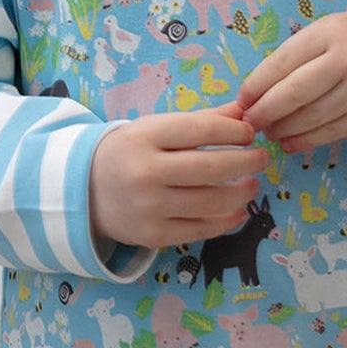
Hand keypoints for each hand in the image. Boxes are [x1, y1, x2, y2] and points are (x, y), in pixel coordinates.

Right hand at [89, 100, 270, 251]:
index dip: (234, 131)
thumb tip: (244, 112)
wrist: (85, 190)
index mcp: (145, 136)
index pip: (202, 130)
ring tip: (252, 185)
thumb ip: (201, 120)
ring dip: (242, 193)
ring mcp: (149, 207)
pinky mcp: (153, 235)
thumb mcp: (156, 128)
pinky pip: (201, 229)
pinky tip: (237, 211)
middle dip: (246, 162)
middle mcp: (146, 172)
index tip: (249, 133)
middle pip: (211, 168)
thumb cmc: (130, 153)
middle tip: (261, 159)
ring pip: (212, 202)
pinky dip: (226, 221)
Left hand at [236, 10, 346, 152]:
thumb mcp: (329, 32)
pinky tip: (291, 143)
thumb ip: (296, 56)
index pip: (282, 62)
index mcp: (330, 33)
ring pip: (312, 117)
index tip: (242, 101)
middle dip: (266, 112)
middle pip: (295, 93)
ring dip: (284, 130)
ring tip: (270, 133)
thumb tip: (254, 93)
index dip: (257, 86)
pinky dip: (307, 141)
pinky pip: (333, 133)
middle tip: (250, 123)